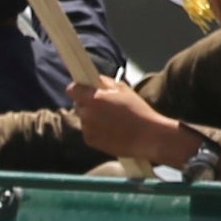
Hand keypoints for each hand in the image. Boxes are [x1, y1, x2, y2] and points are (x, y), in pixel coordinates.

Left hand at [69, 75, 198, 170]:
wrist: (148, 137)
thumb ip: (105, 82)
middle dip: (88, 104)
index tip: (85, 90)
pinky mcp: (90, 141)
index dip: (78, 88)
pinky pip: (88, 131)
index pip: (72, 89)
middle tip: (105, 106)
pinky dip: (96, 130)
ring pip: (84, 118)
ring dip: (92, 117)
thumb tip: (94, 80)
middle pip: (79, 104)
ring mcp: (87, 128)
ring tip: (112, 120)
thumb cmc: (138, 111)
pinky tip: (111, 130)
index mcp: (94, 98)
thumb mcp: (124, 89)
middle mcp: (87, 113)